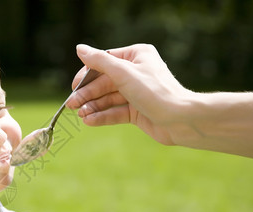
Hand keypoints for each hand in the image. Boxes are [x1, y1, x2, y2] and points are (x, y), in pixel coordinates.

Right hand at [66, 44, 192, 145]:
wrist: (181, 120)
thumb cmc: (156, 91)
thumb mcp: (124, 73)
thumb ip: (100, 61)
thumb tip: (79, 49)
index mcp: (136, 56)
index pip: (104, 62)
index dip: (87, 75)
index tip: (74, 86)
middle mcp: (136, 72)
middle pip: (104, 82)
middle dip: (88, 94)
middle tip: (72, 105)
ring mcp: (136, 93)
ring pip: (109, 99)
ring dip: (93, 107)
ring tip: (81, 115)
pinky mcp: (137, 111)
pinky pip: (116, 112)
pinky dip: (103, 116)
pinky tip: (90, 121)